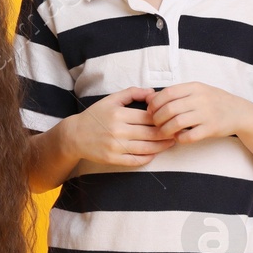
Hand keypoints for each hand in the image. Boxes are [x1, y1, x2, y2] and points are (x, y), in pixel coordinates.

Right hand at [62, 87, 176, 166]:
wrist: (75, 135)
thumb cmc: (95, 116)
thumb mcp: (111, 99)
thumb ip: (132, 93)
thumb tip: (152, 92)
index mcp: (119, 114)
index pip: (148, 117)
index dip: (164, 118)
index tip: (173, 118)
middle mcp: (118, 130)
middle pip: (150, 133)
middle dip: (167, 133)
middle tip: (178, 132)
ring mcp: (115, 146)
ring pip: (146, 148)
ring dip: (161, 147)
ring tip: (171, 143)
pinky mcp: (113, 159)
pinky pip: (135, 160)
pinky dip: (147, 158)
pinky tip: (154, 154)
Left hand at [145, 82, 252, 142]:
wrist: (239, 112)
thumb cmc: (214, 101)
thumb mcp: (197, 91)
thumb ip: (176, 93)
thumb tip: (149, 98)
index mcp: (195, 87)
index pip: (167, 93)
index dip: (155, 103)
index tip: (151, 110)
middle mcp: (200, 99)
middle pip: (169, 109)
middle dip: (157, 118)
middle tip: (155, 124)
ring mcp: (206, 114)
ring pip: (177, 123)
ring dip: (165, 130)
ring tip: (163, 132)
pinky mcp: (211, 129)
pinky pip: (190, 136)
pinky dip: (180, 138)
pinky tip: (178, 137)